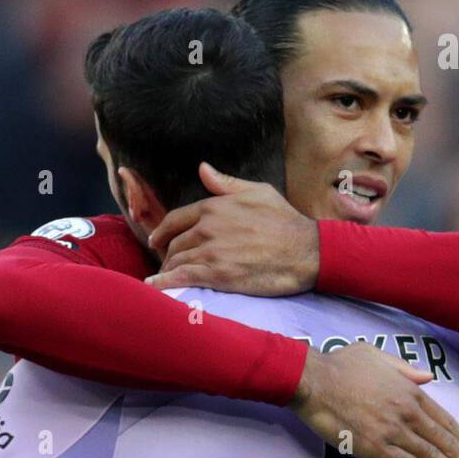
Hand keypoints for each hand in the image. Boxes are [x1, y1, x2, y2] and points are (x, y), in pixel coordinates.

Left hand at [145, 162, 319, 295]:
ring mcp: (211, 252)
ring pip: (176, 262)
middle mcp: (207, 227)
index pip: (175, 219)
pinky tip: (154, 289)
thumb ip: (226, 184)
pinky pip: (182, 278)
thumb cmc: (285, 220)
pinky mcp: (217, 275)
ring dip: (168, 272)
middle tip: (168, 266)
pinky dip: (164, 284)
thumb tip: (202, 168)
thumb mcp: (258, 191)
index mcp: (213, 207)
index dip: (162, 232)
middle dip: (167, 256)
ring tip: (166, 281)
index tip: (157, 241)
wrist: (304, 251)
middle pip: (174, 244)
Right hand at [291, 345, 458, 457]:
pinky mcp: (376, 447)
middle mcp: (408, 412)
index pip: (446, 421)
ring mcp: (393, 431)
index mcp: (411, 391)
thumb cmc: (341, 366)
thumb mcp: (378, 356)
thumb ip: (405, 369)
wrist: (314, 381)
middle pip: (445, 442)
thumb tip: (426, 377)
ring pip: (432, 456)